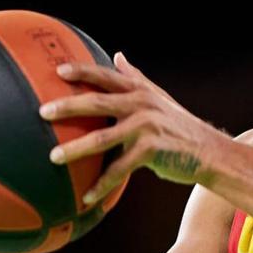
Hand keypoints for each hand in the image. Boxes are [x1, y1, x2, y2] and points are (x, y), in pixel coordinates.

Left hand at [38, 52, 225, 204]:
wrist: (210, 152)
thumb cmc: (180, 125)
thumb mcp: (159, 98)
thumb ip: (136, 78)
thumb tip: (118, 55)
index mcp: (141, 91)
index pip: (107, 77)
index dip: (83, 71)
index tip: (58, 71)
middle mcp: (142, 106)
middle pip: (99, 102)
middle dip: (69, 106)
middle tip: (43, 111)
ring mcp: (147, 128)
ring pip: (104, 138)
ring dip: (76, 148)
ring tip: (53, 156)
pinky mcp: (151, 152)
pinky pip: (119, 169)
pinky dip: (102, 184)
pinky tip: (86, 197)